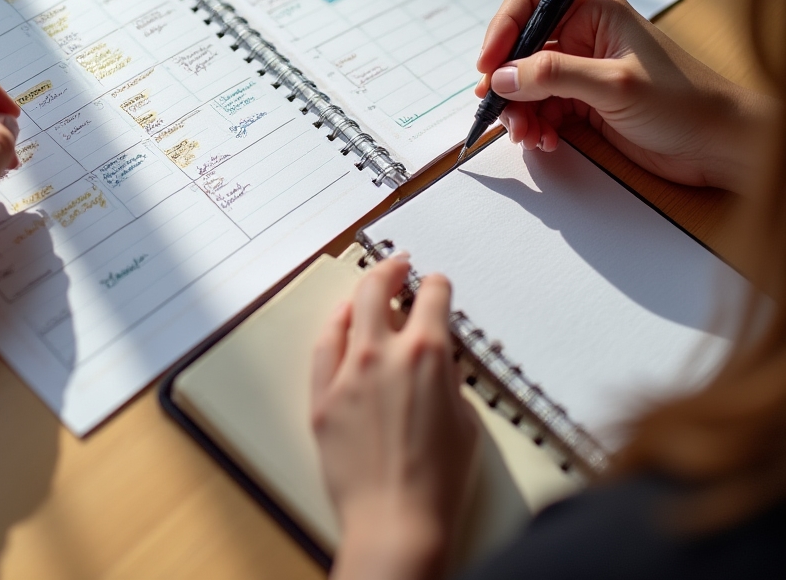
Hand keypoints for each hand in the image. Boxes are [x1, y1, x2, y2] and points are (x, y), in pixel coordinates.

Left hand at [311, 257, 477, 579]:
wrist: (396, 524)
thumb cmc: (440, 481)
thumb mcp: (466, 421)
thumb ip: (449, 378)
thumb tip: (438, 359)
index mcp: (427, 353)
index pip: (432, 295)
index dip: (437, 285)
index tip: (435, 286)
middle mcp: (383, 352)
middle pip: (379, 287)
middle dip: (391, 269)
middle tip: (398, 266)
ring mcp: (348, 372)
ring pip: (348, 311)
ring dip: (361, 294)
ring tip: (369, 291)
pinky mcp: (323, 396)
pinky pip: (324, 347)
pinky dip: (335, 327)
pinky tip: (341, 322)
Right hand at [475, 0, 769, 191]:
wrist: (721, 145)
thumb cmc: (685, 102)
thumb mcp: (614, 84)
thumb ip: (553, 75)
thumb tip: (501, 76)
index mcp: (593, 13)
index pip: (528, 5)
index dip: (501, 32)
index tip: (486, 66)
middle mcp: (584, 38)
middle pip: (520, 50)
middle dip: (505, 83)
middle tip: (500, 112)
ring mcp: (583, 72)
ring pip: (526, 85)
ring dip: (518, 110)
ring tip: (526, 135)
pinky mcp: (585, 103)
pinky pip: (542, 109)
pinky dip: (535, 125)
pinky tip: (544, 140)